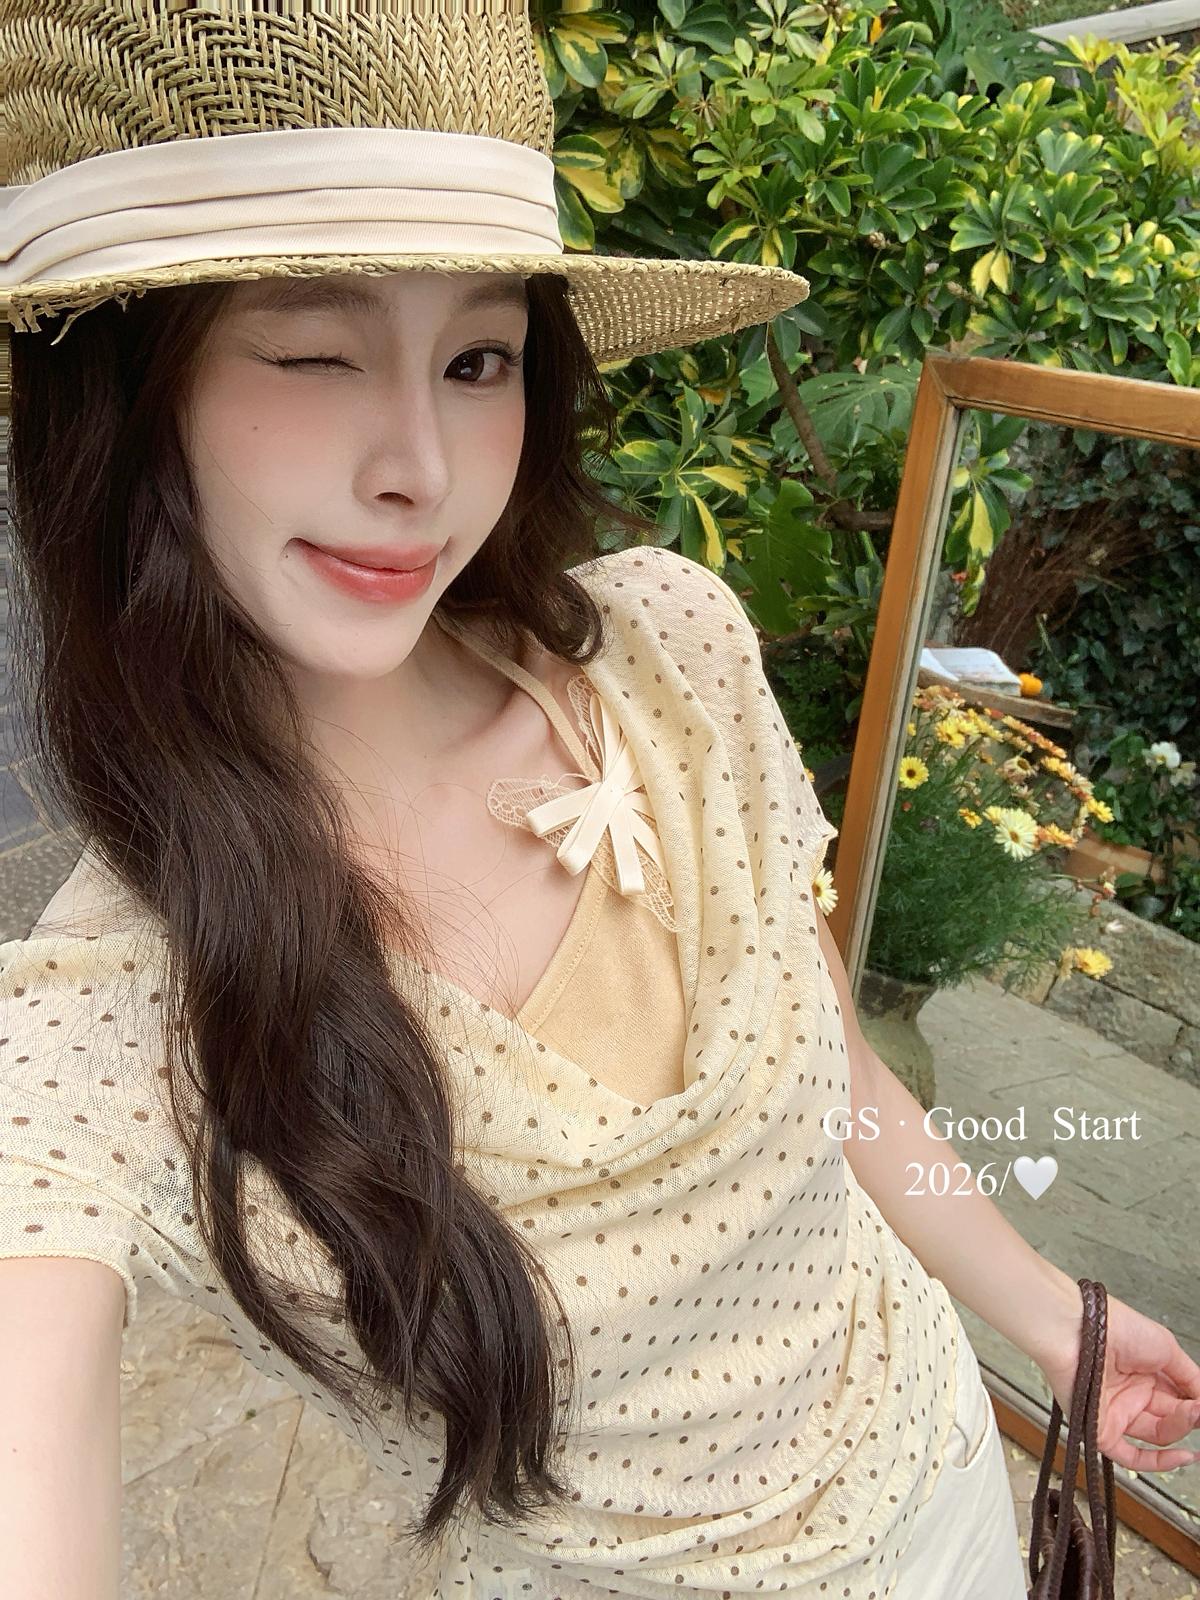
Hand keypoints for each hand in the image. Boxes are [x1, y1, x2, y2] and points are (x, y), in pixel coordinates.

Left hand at [1037, 1288, 1199, 1472]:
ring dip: (1180, 1429)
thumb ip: (1191, 1378)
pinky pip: (1131, 1457)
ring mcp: (1118, 1413)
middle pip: (1170, 1419)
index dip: (1195, 1405)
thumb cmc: (1115, 1328)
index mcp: (1145, 1374)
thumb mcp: (1166, 1348)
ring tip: (1195, 1413)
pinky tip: (1183, 1456)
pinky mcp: (1101, 1429)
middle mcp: (1131, 1394)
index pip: (1178, 1400)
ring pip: (1157, 1436)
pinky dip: (1159, 1462)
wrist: (1079, 1329)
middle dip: (1190, 1417)